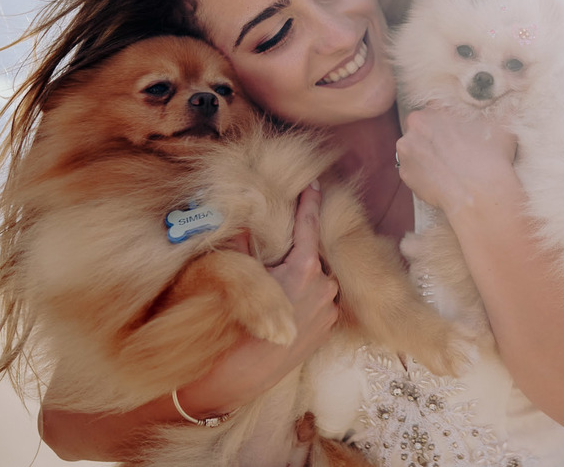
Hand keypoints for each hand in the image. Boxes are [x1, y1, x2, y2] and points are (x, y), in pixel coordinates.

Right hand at [188, 184, 338, 408]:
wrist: (237, 378)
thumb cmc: (234, 325)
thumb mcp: (237, 277)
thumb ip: (244, 244)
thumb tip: (243, 219)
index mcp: (304, 268)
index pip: (310, 224)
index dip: (311, 202)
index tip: (316, 183)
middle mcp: (324, 285)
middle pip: (313, 253)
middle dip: (298, 247)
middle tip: (279, 246)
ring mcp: (329, 308)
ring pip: (317, 278)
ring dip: (303, 274)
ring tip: (279, 279)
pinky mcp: (328, 329)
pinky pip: (319, 300)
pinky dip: (307, 294)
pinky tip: (286, 301)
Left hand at [396, 106, 518, 216]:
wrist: (479, 193)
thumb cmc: (489, 156)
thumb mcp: (503, 124)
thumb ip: (502, 110)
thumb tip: (512, 102)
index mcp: (433, 110)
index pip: (437, 108)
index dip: (449, 120)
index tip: (459, 129)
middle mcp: (413, 127)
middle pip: (423, 128)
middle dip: (436, 136)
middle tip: (454, 148)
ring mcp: (406, 153)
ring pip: (416, 149)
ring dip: (428, 154)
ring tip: (449, 165)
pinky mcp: (405, 176)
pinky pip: (414, 171)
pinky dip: (425, 174)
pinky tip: (442, 178)